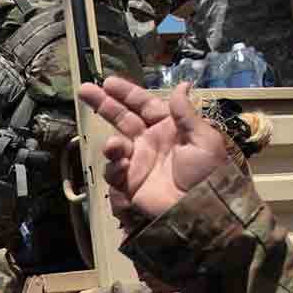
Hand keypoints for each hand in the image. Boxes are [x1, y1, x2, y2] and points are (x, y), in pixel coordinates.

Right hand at [77, 77, 229, 221]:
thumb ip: (186, 112)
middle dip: (103, 104)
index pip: (143, 105)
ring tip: (114, 148)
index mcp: (168, 127)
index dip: (126, 93)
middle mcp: (150, 141)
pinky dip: (115, 168)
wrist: (200, 209)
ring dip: (111, 145)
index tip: (107, 82)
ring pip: (114, 146)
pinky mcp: (129, 183)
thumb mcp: (203, 139)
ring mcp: (138, 162)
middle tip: (84, 90)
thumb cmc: (207, 173)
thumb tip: (182, 84)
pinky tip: (124, 168)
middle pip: (122, 118)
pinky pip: (114, 172)